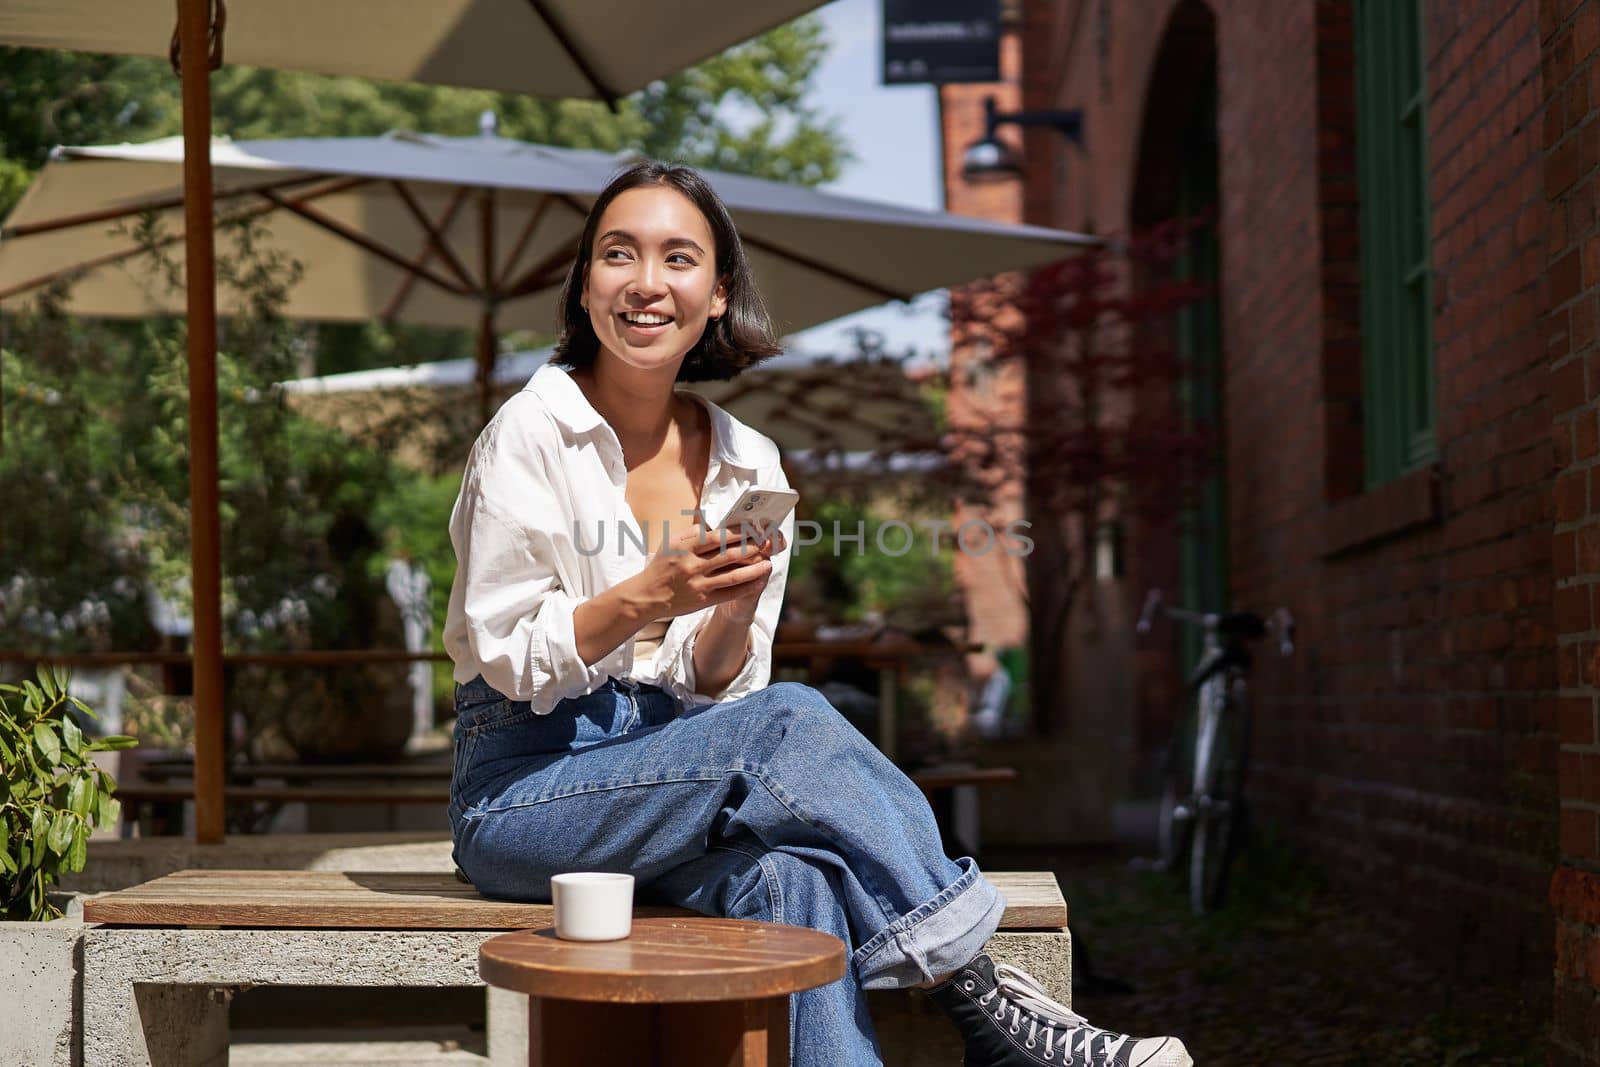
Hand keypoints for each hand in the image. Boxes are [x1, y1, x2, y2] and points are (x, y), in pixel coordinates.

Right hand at [623, 522, 784, 621]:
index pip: (717, 537)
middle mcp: (692, 564)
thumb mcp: (671, 542)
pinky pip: (730, 593)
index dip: (738, 533)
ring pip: (733, 575)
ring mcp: (698, 584)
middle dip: (752, 548)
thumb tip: (717, 525)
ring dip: (754, 568)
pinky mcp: (702, 600)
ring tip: (769, 562)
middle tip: (768, 543)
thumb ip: (693, 532)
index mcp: (685, 547)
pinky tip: (759, 580)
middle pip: (729, 554)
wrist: (647, 595)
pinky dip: (746, 586)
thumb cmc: (662, 565)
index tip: (754, 528)